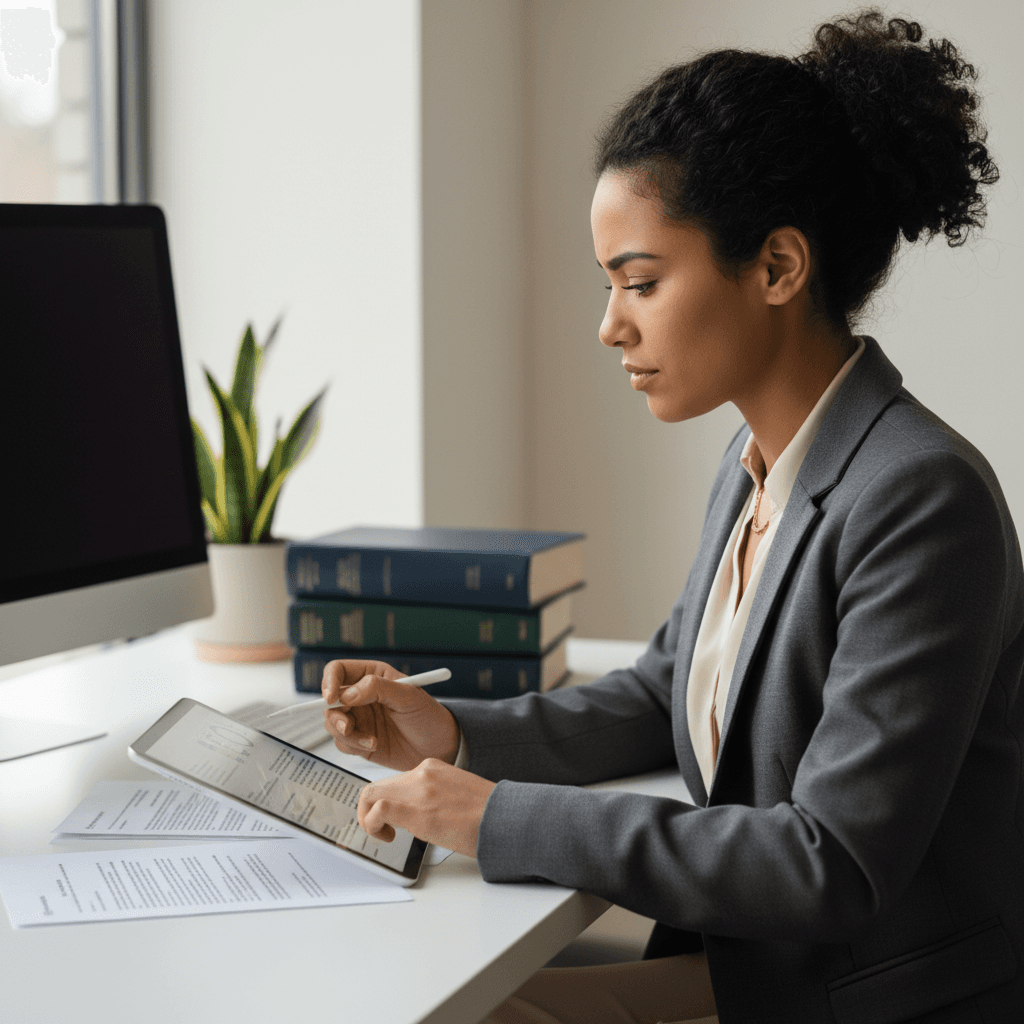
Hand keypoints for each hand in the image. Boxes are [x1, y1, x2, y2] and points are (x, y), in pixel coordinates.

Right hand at [322, 659, 460, 771]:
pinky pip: (342, 742)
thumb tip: (347, 694)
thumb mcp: (408, 696)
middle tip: (348, 726)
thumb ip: (378, 689)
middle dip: (335, 715)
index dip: (329, 682)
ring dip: (346, 733)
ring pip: (332, 723)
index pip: (338, 670)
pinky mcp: (359, 740)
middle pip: (329, 700)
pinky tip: (375, 745)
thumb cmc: (428, 716)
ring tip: (370, 740)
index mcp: (372, 676)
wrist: (440, 747)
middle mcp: (361, 696)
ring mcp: (359, 718)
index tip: (331, 698)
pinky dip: (353, 745)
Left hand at [357, 758, 495, 857]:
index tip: (391, 820)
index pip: (396, 781)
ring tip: (382, 835)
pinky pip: (376, 810)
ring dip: (367, 818)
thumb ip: (434, 797)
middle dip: (371, 811)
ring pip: (370, 795)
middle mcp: (422, 772)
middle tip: (382, 831)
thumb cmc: (488, 815)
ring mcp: (417, 789)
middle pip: (378, 786)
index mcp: (433, 767)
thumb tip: (420, 815)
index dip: (387, 803)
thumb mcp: (457, 795)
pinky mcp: (415, 810)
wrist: (504, 818)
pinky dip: (371, 825)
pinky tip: (387, 838)